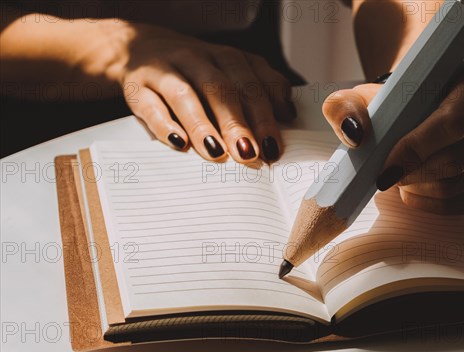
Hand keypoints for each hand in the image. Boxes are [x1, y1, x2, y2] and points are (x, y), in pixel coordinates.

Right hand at [112, 23, 294, 162]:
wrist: (141, 47)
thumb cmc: (200, 70)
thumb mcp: (234, 70)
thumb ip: (263, 86)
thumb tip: (288, 114)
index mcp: (228, 57)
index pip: (251, 84)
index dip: (265, 116)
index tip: (274, 147)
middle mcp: (198, 59)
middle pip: (221, 90)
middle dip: (237, 123)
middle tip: (250, 154)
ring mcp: (166, 70)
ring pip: (185, 95)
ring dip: (203, 125)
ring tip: (217, 153)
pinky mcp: (138, 86)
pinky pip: (150, 105)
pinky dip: (164, 125)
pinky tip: (179, 144)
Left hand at [322, 67, 463, 214]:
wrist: (421, 116)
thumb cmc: (397, 105)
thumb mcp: (365, 98)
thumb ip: (347, 106)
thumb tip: (355, 133)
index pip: (453, 124)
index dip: (416, 150)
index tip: (385, 167)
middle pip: (457, 161)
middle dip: (413, 175)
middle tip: (386, 177)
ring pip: (459, 186)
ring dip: (420, 190)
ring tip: (399, 179)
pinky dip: (434, 206)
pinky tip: (416, 192)